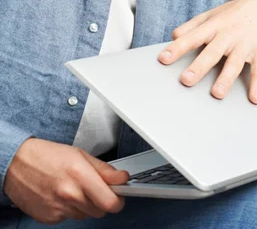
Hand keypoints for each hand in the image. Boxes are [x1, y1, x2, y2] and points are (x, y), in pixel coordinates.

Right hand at [4, 138, 128, 223]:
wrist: (17, 164)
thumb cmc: (47, 156)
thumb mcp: (80, 154)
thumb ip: (104, 169)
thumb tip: (122, 178)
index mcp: (80, 175)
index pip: (110, 202)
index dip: (118, 200)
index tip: (119, 195)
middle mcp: (70, 194)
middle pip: (100, 211)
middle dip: (102, 201)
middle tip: (94, 187)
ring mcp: (59, 209)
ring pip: (85, 215)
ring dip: (85, 205)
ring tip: (73, 187)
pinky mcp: (49, 219)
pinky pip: (69, 218)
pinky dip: (69, 209)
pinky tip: (61, 195)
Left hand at [158, 0, 256, 103]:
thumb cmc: (236, 12)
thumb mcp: (213, 14)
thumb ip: (192, 25)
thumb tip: (173, 36)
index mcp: (214, 25)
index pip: (193, 37)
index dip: (178, 48)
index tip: (163, 59)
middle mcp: (229, 35)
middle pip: (212, 52)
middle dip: (199, 66)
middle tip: (186, 80)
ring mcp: (245, 44)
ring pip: (234, 63)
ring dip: (226, 79)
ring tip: (217, 94)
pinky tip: (254, 98)